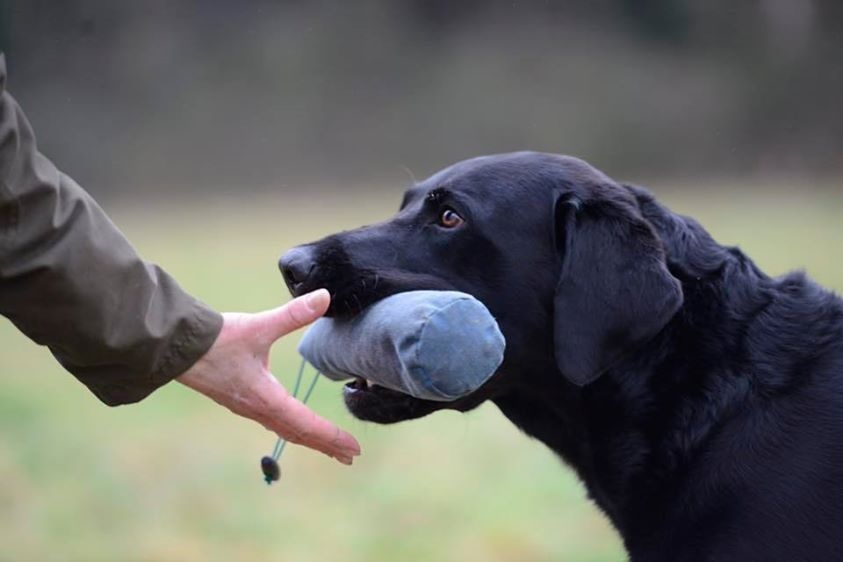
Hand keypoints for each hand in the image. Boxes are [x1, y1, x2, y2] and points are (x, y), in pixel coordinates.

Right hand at [177, 289, 360, 464]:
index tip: (353, 448)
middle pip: (299, 434)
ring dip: (310, 439)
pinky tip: (294, 424)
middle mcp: (258, 409)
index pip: (307, 424)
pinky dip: (292, 429)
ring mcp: (248, 407)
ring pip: (285, 430)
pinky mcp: (240, 400)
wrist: (175, 347)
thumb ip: (293, 314)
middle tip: (350, 457)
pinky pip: (273, 422)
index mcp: (266, 399)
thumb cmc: (217, 340)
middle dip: (326, 445)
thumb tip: (324, 297)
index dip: (332, 436)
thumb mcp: (259, 326)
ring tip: (330, 447)